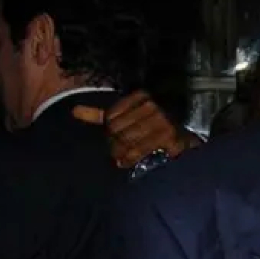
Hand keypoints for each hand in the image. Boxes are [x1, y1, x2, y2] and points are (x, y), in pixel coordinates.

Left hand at [73, 90, 201, 168]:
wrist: (185, 138)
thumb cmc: (153, 127)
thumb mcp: (127, 116)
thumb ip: (102, 115)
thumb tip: (74, 111)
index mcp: (142, 96)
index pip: (111, 115)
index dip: (109, 130)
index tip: (112, 139)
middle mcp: (152, 105)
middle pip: (118, 129)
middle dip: (114, 144)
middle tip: (114, 154)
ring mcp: (162, 121)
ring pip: (128, 140)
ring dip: (121, 153)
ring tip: (120, 160)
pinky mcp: (169, 137)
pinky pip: (142, 149)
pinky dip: (132, 158)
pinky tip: (128, 162)